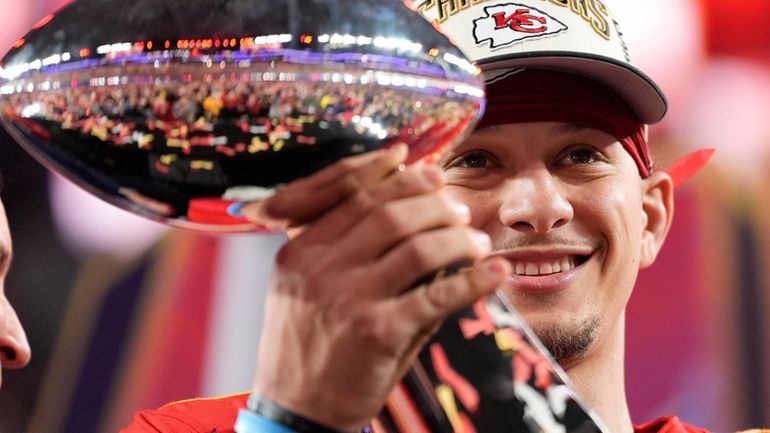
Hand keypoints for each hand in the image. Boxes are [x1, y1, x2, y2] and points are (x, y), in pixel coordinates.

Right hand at [250, 147, 510, 431]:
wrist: (298, 411)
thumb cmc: (309, 345)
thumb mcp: (307, 288)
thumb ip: (348, 249)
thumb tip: (415, 208)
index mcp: (299, 250)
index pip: (354, 194)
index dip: (398, 177)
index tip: (429, 170)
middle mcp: (319, 268)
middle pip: (390, 213)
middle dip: (434, 204)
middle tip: (459, 208)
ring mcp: (348, 299)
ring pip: (418, 247)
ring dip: (458, 238)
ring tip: (477, 241)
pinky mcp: (378, 332)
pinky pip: (438, 295)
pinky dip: (474, 280)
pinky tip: (494, 272)